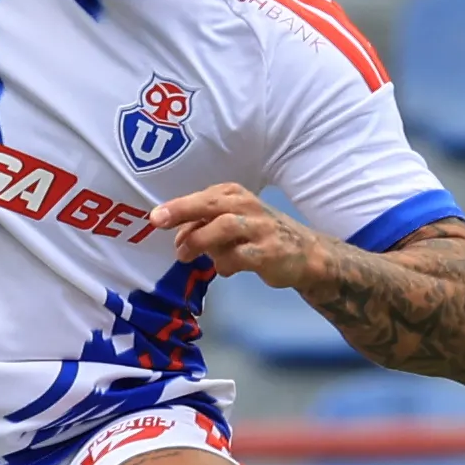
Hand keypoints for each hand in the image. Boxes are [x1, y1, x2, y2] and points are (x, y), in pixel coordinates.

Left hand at [141, 183, 317, 283]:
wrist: (308, 254)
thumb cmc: (262, 235)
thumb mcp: (235, 220)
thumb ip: (207, 226)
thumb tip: (179, 238)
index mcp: (236, 194)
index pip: (202, 197)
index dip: (177, 206)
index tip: (155, 217)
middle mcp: (248, 206)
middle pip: (210, 204)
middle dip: (182, 211)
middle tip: (158, 222)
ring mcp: (260, 228)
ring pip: (223, 228)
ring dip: (199, 242)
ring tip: (184, 256)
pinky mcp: (268, 252)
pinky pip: (238, 257)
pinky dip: (224, 264)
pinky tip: (225, 270)